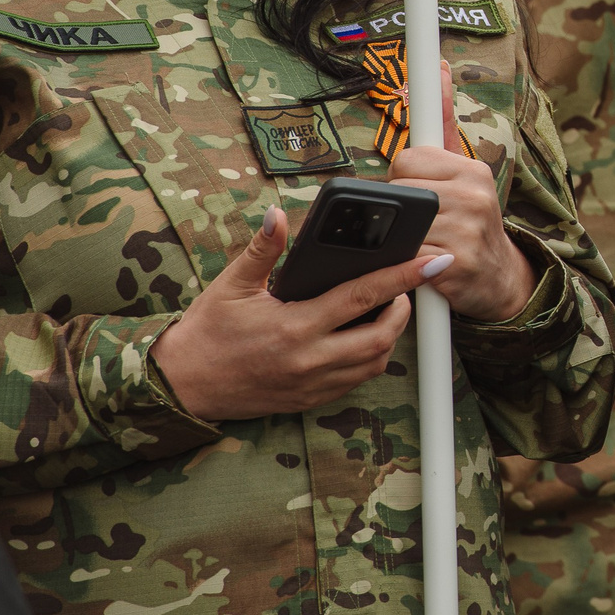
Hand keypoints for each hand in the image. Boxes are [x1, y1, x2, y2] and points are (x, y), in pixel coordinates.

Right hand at [150, 204, 426, 421]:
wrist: (182, 385)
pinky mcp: (309, 400)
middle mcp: (310, 359)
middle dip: (404, 309)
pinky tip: (365, 337)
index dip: (403, 277)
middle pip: (382, 336)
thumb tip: (279, 214)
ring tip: (389, 309)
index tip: (432, 262)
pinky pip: (356, 382)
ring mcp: (312, 384)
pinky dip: (370, 359)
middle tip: (406, 287)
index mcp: (294, 326)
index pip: (363, 296)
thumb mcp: (232, 284)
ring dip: (391, 336)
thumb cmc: (207, 332)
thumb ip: (262, 249)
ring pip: (374, 363)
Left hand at [387, 65, 537, 322]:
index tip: (417, 192)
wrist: (499, 279)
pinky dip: (404, 264)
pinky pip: (406, 257)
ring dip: (400, 239)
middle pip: (399, 191)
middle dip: (399, 210)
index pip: (407, 160)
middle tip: (419, 222)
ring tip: (421, 242)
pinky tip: (420, 264)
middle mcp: (474, 196)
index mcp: (473, 170)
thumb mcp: (464, 170)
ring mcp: (467, 231)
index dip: (403, 180)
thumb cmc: (472, 219)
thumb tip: (440, 69)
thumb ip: (443, 119)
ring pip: (399, 225)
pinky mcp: (457, 264)